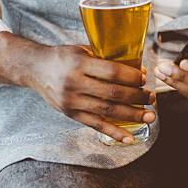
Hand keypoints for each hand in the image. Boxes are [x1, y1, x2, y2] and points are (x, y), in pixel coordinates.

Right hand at [29, 45, 155, 143]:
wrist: (35, 69)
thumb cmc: (63, 57)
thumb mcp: (82, 50)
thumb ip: (105, 58)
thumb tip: (137, 68)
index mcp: (79, 63)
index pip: (112, 72)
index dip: (131, 77)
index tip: (144, 78)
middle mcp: (74, 83)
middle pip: (113, 93)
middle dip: (137, 97)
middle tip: (152, 97)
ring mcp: (72, 101)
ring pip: (107, 111)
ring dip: (132, 115)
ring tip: (149, 116)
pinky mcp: (70, 114)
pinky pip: (96, 125)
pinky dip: (114, 133)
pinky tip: (129, 138)